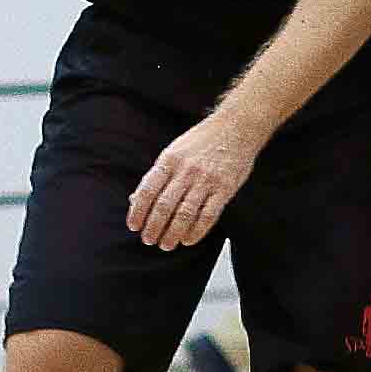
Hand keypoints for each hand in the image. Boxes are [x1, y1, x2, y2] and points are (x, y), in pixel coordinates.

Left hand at [128, 108, 266, 250]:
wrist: (236, 127)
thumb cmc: (203, 140)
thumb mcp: (174, 150)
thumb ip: (158, 175)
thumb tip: (137, 200)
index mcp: (169, 160)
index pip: (147, 191)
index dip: (138, 212)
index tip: (134, 226)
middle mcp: (186, 170)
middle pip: (163, 206)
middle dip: (153, 227)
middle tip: (149, 240)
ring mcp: (206, 180)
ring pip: (184, 214)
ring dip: (172, 234)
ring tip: (166, 244)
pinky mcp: (224, 188)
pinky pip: (208, 215)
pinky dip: (196, 231)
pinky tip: (188, 239)